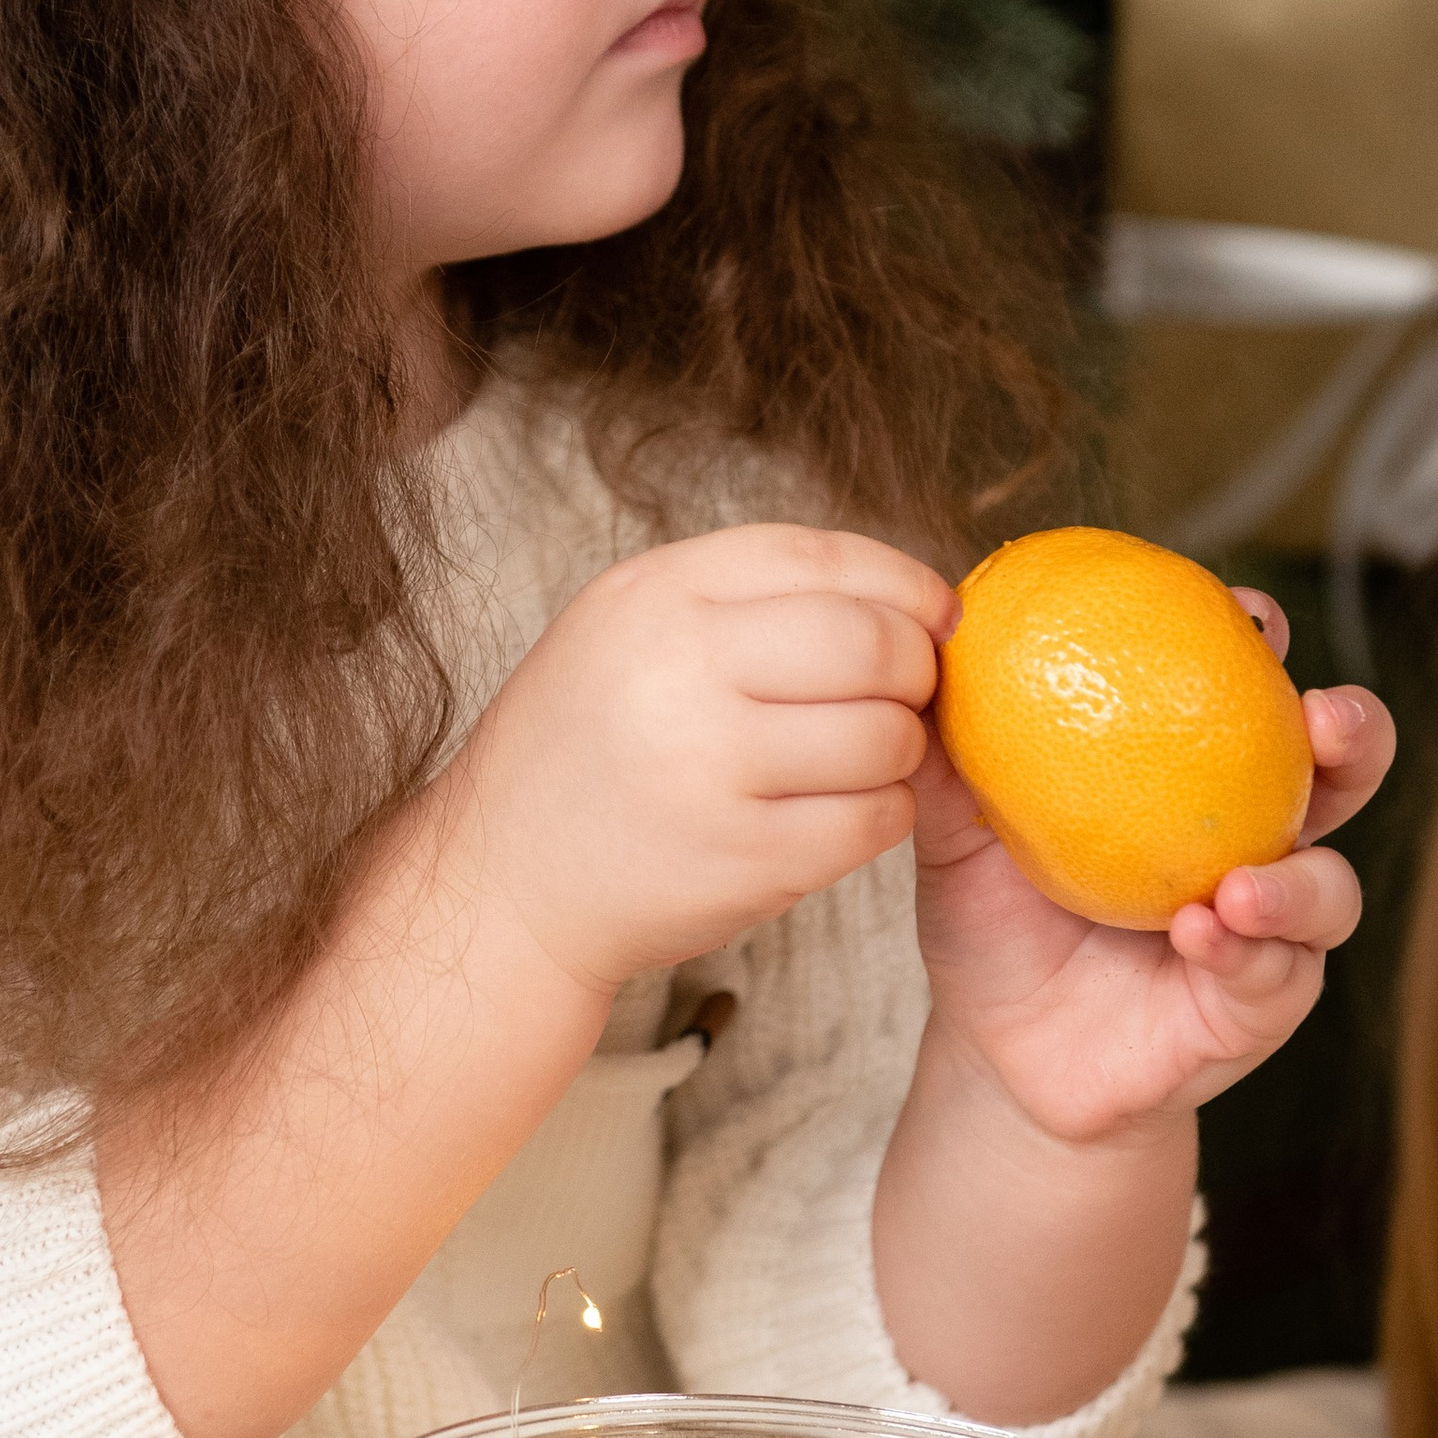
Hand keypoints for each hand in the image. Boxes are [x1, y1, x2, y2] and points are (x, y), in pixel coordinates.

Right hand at [456, 523, 955, 995]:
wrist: (503, 879)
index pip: (819, 558)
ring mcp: (709, 770)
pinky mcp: (743, 858)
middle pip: (870, 644)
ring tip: (866, 756)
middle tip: (907, 692)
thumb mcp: (626, 629)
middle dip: (914, 668)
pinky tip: (845, 811)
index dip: (901, 583)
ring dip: (901, 748)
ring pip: (884, 737)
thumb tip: (906, 597)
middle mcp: (677, 671)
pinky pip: (872, 821)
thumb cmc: (585, 747)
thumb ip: (743, 599)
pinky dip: (883, 813)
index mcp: (653, 596)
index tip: (934, 613)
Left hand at [914, 587, 1395, 1145]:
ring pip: (1329, 889)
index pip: (1248, 690)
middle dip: (1356, 734)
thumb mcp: (959, 832)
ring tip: (1239, 882)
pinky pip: (1274, 977)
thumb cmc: (991, 919)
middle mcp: (1250, 841)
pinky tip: (1203, 935)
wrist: (994, 1048)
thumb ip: (954, 754)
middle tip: (1325, 716)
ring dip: (1299, 880)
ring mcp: (1266, 928)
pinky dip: (1245, 953)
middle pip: (1340, 772)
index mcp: (1195, 777)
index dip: (1262, 642)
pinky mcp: (1254, 1007)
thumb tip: (927, 653)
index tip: (1244, 614)